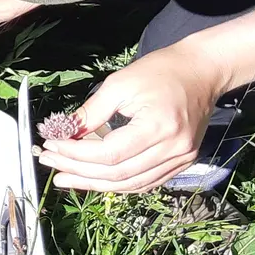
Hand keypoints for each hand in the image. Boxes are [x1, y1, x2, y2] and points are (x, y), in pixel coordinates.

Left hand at [35, 43, 226, 192]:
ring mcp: (181, 159)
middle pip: (117, 174)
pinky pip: (145, 182)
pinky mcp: (182, 162)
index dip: (76, 154)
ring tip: (66, 177)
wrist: (203, 71)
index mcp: (159, 127)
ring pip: (130, 184)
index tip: (51, 147)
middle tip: (50, 165)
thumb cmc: (162, 70)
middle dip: (79, 171)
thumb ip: (92, 112)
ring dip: (95, 184)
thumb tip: (65, 134)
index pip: (109, 154)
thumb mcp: (120, 83)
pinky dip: (118, 183)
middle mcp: (174, 149)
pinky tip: (95, 179)